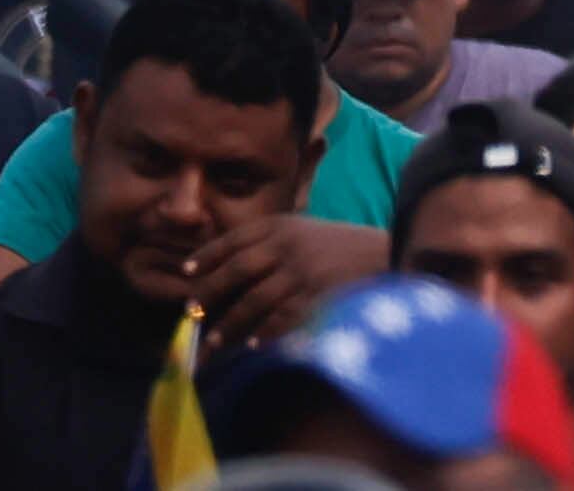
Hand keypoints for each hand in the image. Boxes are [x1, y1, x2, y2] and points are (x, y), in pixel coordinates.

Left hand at [183, 214, 376, 353]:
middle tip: (191, 313)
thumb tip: (228, 272)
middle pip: (238, 270)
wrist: (386, 256)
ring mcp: (303, 272)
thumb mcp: (306, 232)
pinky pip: (281, 319)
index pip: (236, 239)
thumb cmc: (341, 248)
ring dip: (231, 324)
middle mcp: (289, 245)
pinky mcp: (317, 297)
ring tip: (214, 343)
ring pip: (254, 300)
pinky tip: (252, 346)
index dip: (208, 255)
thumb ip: (272, 244)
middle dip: (210, 293)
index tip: (187, 272)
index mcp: (284, 225)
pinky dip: (264, 334)